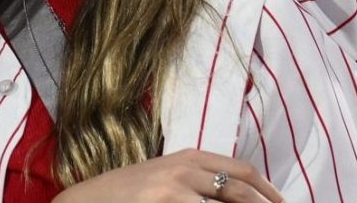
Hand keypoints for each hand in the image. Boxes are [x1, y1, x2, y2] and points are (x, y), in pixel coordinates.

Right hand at [50, 150, 281, 202]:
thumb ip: (197, 182)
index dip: (269, 191)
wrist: (87, 200)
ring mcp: (175, 185)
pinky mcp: (164, 200)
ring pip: (226, 202)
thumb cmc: (128, 194)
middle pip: (242, 189)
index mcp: (191, 157)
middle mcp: (187, 166)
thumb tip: (232, 195)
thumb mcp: (165, 178)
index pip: (243, 171)